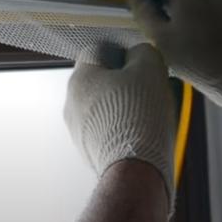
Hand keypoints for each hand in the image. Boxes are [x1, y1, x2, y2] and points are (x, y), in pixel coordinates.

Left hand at [64, 44, 176, 204]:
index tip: (139, 66)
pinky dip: (119, 128)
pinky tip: (138, 134)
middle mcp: (72, 102)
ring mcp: (77, 128)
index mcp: (80, 78)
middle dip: (123, 82)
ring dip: (122, 106)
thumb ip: (143, 53)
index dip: (122, 54)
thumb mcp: (149, 70)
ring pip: (102, 106)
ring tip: (145, 116)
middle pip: (99, 80)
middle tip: (146, 91)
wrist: (134, 170)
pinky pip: (104, 129)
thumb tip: (139, 55)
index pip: (97, 51)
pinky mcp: (88, 150)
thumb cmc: (139, 117)